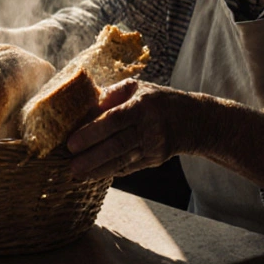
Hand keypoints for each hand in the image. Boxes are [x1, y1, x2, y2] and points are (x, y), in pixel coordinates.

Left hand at [66, 79, 191, 179]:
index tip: (71, 143)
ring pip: (123, 160)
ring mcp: (154, 146)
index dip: (92, 132)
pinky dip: (111, 171)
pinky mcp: (155, 159)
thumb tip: (86, 100)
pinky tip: (94, 175)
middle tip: (70, 165)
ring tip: (78, 175)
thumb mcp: (139, 88)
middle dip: (92, 157)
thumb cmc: (157, 100)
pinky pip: (130, 167)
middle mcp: (149, 127)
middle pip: (117, 145)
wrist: (193, 120)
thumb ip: (113, 93)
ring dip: (98, 170)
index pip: (114, 119)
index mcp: (142, 105)